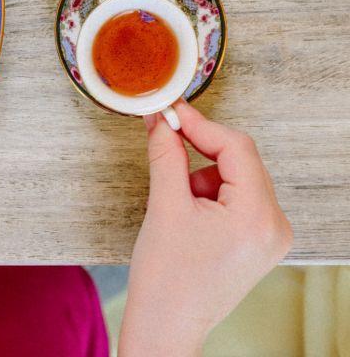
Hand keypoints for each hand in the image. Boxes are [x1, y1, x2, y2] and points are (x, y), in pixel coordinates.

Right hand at [118, 100, 291, 356]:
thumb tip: (161, 118)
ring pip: (236, 175)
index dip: (200, 124)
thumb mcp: (163, 204)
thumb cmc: (167, 277)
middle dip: (200, 148)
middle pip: (240, 159)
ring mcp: (270, 235)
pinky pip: (238, 195)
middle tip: (164, 137)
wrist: (166, 324)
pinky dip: (210, 190)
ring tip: (176, 201)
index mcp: (258, 217)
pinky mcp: (259, 240)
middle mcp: (275, 225)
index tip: (169, 111)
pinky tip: (188, 212)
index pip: (236, 148)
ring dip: (202, 173)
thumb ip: (166, 153)